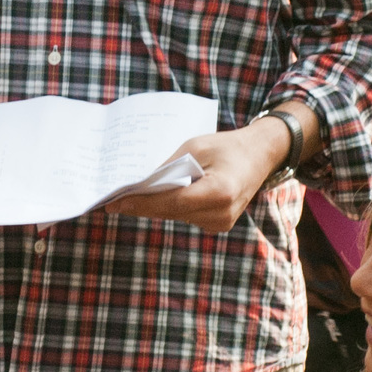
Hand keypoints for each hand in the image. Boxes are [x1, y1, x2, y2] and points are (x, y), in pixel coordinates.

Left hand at [107, 117, 290, 233]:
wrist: (260, 156)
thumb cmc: (227, 146)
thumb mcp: (195, 146)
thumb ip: (169, 166)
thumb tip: (139, 182)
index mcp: (219, 192)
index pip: (170, 202)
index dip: (140, 203)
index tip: (114, 203)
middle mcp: (221, 214)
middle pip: (169, 212)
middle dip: (140, 205)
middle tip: (111, 200)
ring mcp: (220, 223)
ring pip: (174, 216)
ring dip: (153, 206)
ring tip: (127, 196)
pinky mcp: (217, 225)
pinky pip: (184, 216)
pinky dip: (168, 207)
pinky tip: (153, 197)